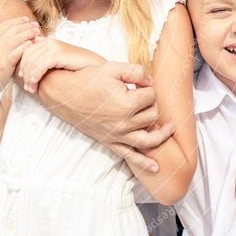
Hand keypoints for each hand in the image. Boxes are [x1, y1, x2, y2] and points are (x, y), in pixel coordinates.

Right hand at [0, 14, 39, 98]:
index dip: (17, 21)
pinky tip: (33, 43)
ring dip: (29, 34)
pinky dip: (26, 46)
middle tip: (36, 25)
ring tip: (37, 32)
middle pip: (13, 30)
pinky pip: (19, 51)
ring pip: (17, 39)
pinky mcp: (5, 64)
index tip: (26, 19)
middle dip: (26, 26)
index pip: (5, 25)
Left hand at [18, 37, 103, 92]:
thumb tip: (33, 61)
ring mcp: (53, 46)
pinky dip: (35, 74)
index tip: (23, 79)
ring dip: (29, 77)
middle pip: (27, 56)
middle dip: (25, 73)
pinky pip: (40, 64)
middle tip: (27, 87)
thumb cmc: (78, 65)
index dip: (23, 65)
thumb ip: (46, 57)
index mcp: (47, 42)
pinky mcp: (58, 53)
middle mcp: (49, 42)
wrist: (94, 65)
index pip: (27, 52)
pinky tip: (35, 83)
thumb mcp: (59, 60)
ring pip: (32, 61)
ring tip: (31, 89)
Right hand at [39, 61, 172, 172]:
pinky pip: (130, 156)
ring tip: (169, 128)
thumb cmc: (88, 80)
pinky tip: (156, 167)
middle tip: (143, 96)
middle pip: (152, 115)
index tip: (138, 84)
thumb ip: (136, 71)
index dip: (147, 87)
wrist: (65, 95)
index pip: (151, 96)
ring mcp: (117, 135)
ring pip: (148, 139)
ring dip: (161, 135)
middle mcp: (123, 123)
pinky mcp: (110, 142)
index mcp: (126, 104)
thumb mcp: (112, 68)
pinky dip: (144, 163)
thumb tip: (150, 81)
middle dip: (151, 104)